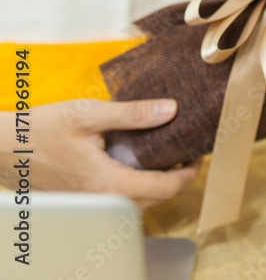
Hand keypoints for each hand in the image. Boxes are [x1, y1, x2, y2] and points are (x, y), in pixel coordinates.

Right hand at [1, 99, 200, 208]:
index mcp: (107, 182)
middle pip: (154, 200)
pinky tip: (134, 164)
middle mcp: (100, 199)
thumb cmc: (39, 129)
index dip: (188, 175)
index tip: (198, 157)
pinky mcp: (80, 199)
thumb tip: (171, 109)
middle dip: (175, 180)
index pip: (164, 188)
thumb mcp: (89, 113)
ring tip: (166, 159)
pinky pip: (116, 200)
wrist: (0, 147)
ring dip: (155, 186)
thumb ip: (132, 114)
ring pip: (135, 203)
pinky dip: (133, 187)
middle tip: (186, 156)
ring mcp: (89, 202)